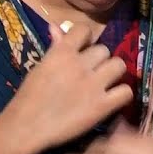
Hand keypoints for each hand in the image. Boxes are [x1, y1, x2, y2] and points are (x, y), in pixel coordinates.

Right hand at [1, 23, 132, 153]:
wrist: (26, 127)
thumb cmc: (28, 97)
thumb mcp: (40, 67)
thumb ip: (54, 47)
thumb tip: (57, 26)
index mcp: (62, 53)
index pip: (84, 30)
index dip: (85, 39)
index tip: (81, 49)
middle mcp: (80, 65)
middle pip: (104, 50)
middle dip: (98, 60)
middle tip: (90, 73)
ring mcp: (93, 85)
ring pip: (119, 65)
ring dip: (113, 73)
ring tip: (104, 83)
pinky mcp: (102, 106)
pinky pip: (126, 91)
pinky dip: (121, 94)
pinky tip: (111, 99)